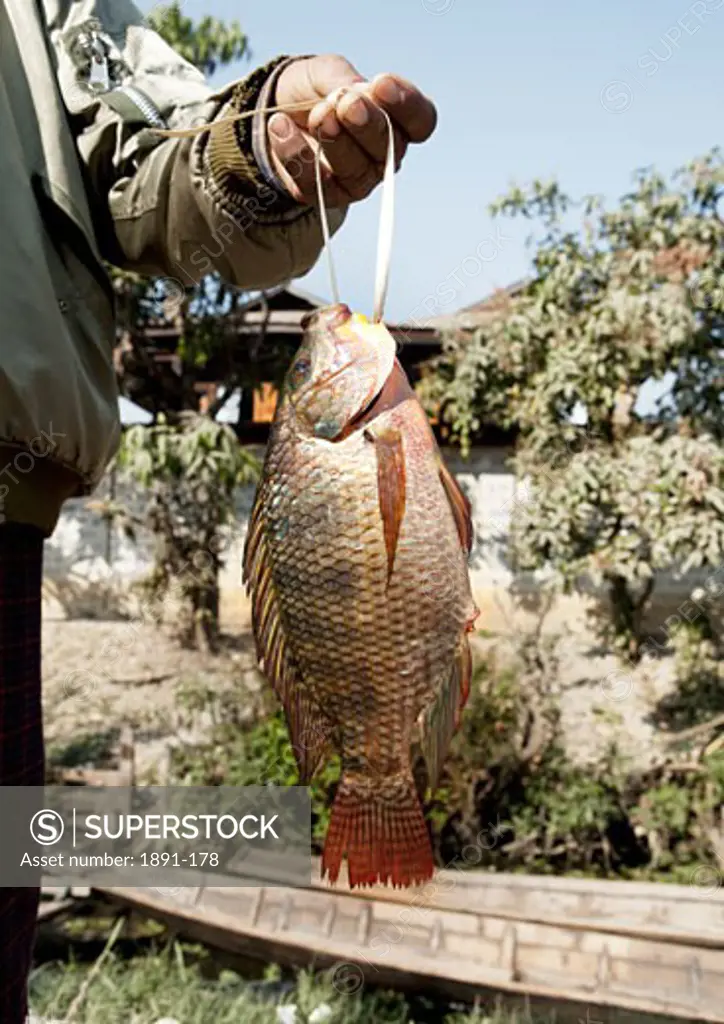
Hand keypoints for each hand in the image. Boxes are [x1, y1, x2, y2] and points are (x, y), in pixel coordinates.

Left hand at [267, 55, 436, 207]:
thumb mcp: (327, 72)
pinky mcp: (325, 196)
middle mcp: (383, 155)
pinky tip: (280, 126)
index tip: (381, 83)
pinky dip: (296, 155)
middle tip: (345, 103)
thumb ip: (343, 81)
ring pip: (356, 170)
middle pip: (390, 148)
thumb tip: (351, 97)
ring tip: (316, 115)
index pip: (420, 121)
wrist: (276, 111)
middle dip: (367, 123)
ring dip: (335, 141)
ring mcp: (357, 180)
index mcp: (396, 121)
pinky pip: (316, 184)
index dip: (406, 106)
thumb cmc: (313, 90)